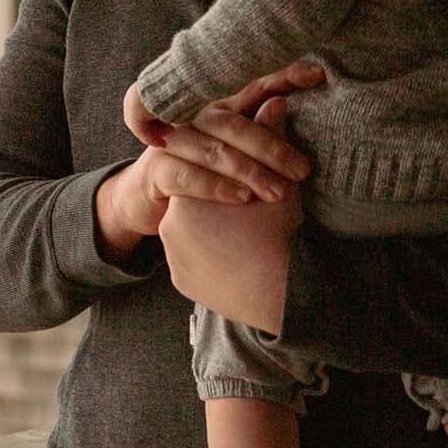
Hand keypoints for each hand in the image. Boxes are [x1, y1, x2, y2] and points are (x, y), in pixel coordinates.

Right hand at [94, 65, 318, 263]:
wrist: (149, 199)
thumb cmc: (205, 172)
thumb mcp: (240, 152)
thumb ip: (266, 131)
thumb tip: (289, 108)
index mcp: (221, 105)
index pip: (253, 84)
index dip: (282, 76)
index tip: (316, 75)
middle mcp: (196, 116)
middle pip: (234, 122)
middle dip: (271, 146)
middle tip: (302, 171)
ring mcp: (173, 141)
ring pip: (214, 150)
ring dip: (249, 172)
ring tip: (278, 192)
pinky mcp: (158, 169)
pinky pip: (187, 175)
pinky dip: (216, 186)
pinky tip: (240, 197)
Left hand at [160, 182, 299, 331]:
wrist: (278, 288)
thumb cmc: (277, 235)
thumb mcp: (276, 191)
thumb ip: (264, 169)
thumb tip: (271, 160)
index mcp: (187, 197)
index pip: (202, 183)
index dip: (227, 189)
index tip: (245, 197)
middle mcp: (169, 224)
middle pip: (192, 211)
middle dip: (212, 213)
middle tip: (242, 223)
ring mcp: (173, 256)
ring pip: (191, 239)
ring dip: (209, 238)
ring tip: (240, 244)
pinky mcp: (180, 280)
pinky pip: (194, 265)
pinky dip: (209, 263)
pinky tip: (231, 264)